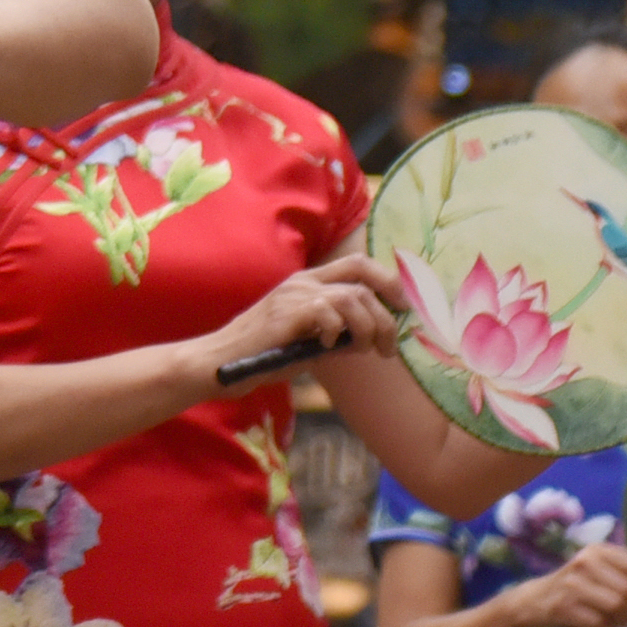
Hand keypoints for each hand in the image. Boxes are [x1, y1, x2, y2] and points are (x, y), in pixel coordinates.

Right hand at [185, 256, 403, 392]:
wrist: (222, 362)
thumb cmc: (264, 355)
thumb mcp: (309, 342)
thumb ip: (339, 335)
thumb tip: (372, 339)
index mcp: (309, 282)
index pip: (358, 264)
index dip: (388, 280)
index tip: (404, 306)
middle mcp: (303, 281)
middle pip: (362, 278)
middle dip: (387, 313)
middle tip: (391, 346)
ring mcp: (294, 294)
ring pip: (351, 297)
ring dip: (369, 327)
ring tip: (367, 350)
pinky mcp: (286, 313)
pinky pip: (328, 313)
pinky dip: (338, 332)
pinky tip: (328, 348)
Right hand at [526, 542, 626, 626]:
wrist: (539, 599)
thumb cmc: (579, 586)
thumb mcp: (600, 571)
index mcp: (598, 550)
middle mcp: (585, 562)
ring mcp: (573, 584)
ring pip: (618, 606)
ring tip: (625, 622)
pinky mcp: (565, 607)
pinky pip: (601, 623)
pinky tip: (606, 626)